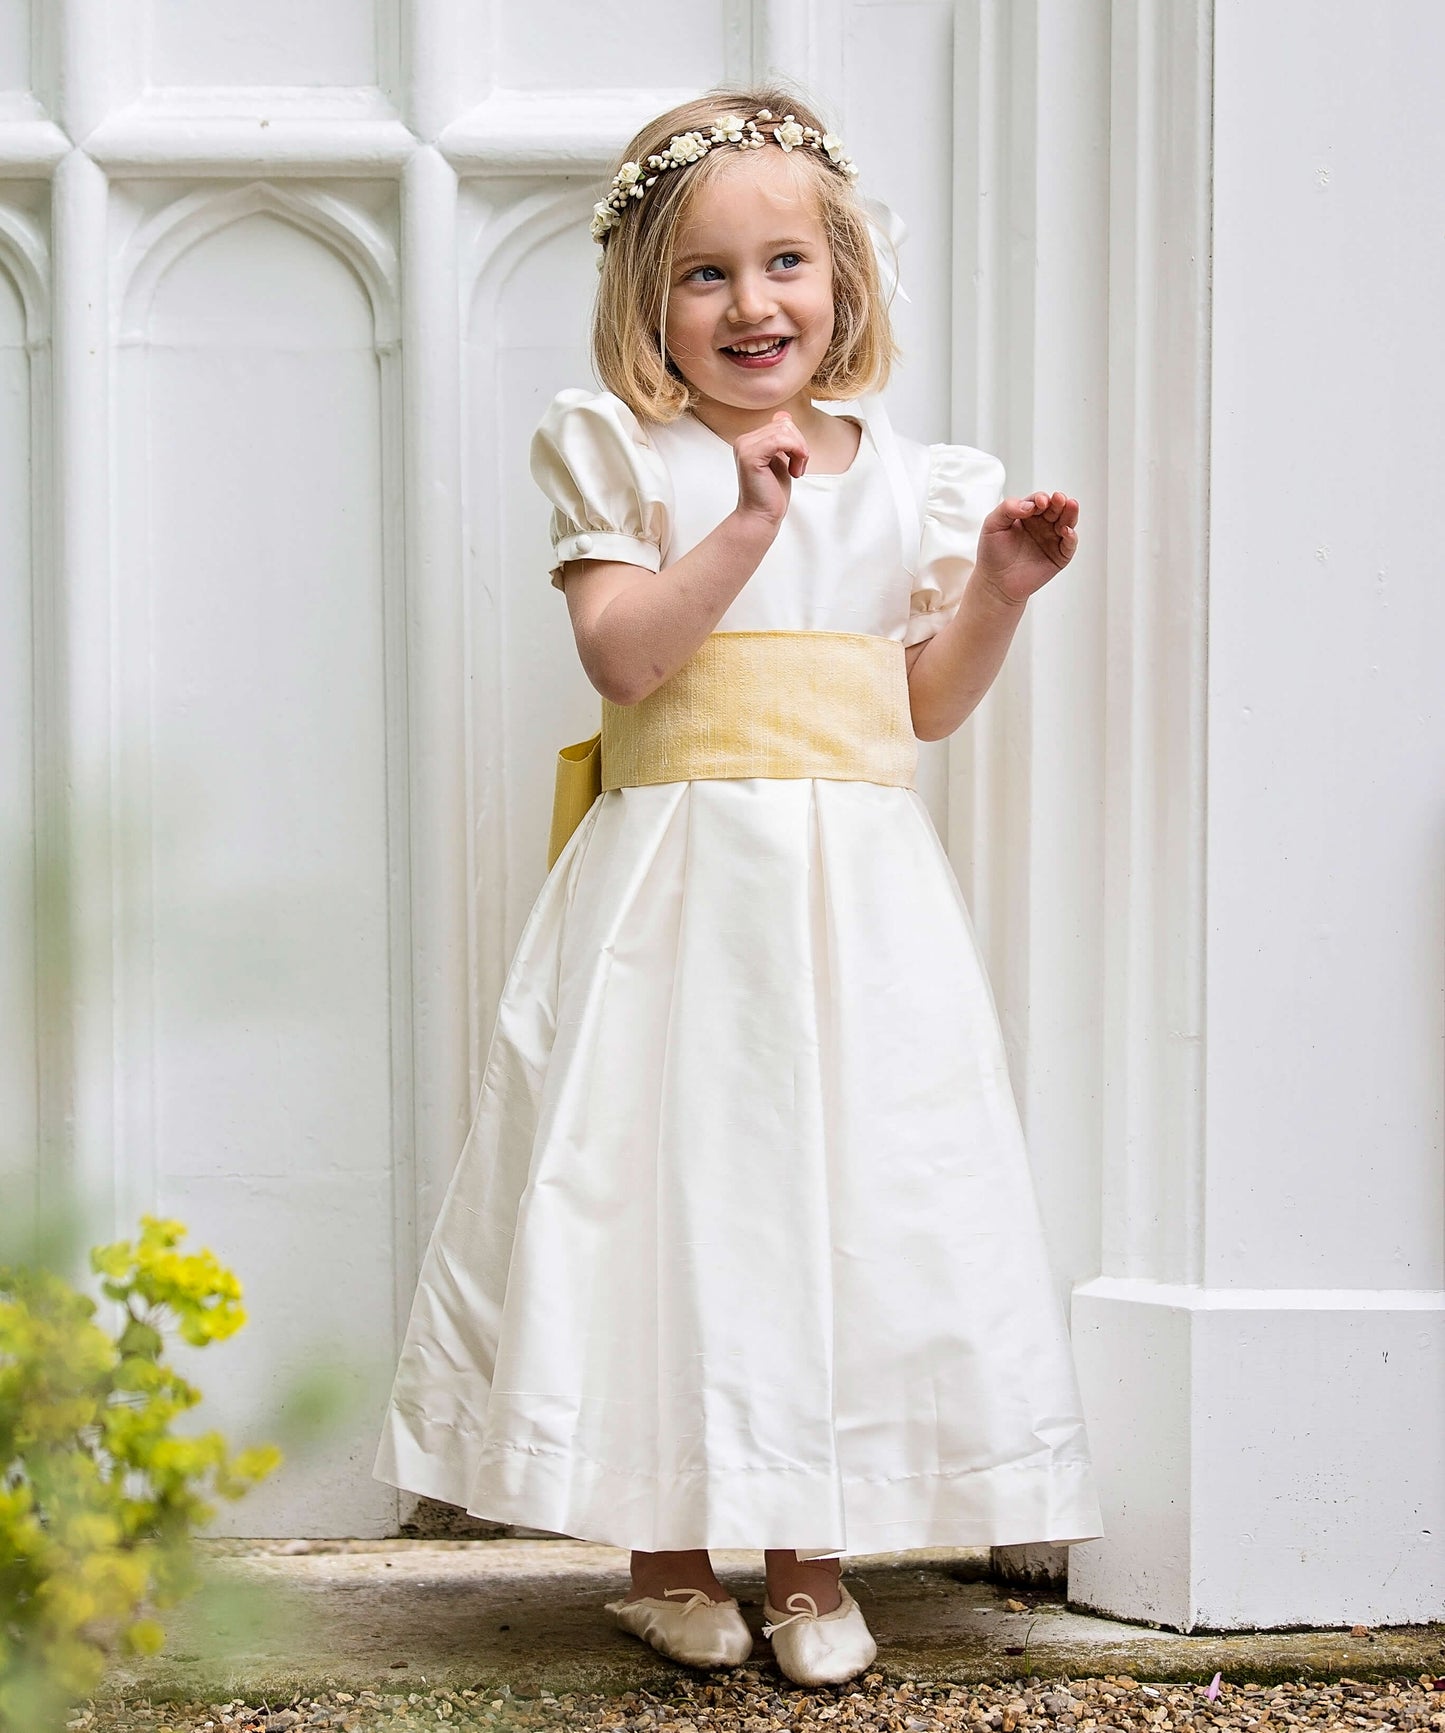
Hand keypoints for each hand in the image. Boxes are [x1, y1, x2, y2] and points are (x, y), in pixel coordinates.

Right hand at [732, 410, 808, 528]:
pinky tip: (794, 471)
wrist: (761, 516)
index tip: (797, 461)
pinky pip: (780, 440)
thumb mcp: (781, 460)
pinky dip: (795, 453)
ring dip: (799, 451)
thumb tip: (784, 415)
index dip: (796, 440)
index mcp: (750, 440)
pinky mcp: (750, 455)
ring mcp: (745, 446)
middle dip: (800, 445)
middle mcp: (744, 440)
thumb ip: (782, 439)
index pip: (782, 422)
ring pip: (785, 429)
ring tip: (796, 471)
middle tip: (798, 468)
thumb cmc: (771, 493)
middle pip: (785, 424)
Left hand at [975, 490, 1078, 607]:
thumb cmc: (992, 554)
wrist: (995, 583)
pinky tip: (1067, 531)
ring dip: (1070, 513)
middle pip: (1056, 508)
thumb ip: (1007, 508)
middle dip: (1059, 502)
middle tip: (1059, 499)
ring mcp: (1051, 540)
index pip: (1038, 501)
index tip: (1039, 502)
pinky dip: (1071, 537)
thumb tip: (1029, 504)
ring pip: (1066, 522)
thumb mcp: (992, 524)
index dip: (1041, 499)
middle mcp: (1041, 525)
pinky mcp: (1059, 557)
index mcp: (1027, 515)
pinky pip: (1069, 544)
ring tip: (1071, 505)